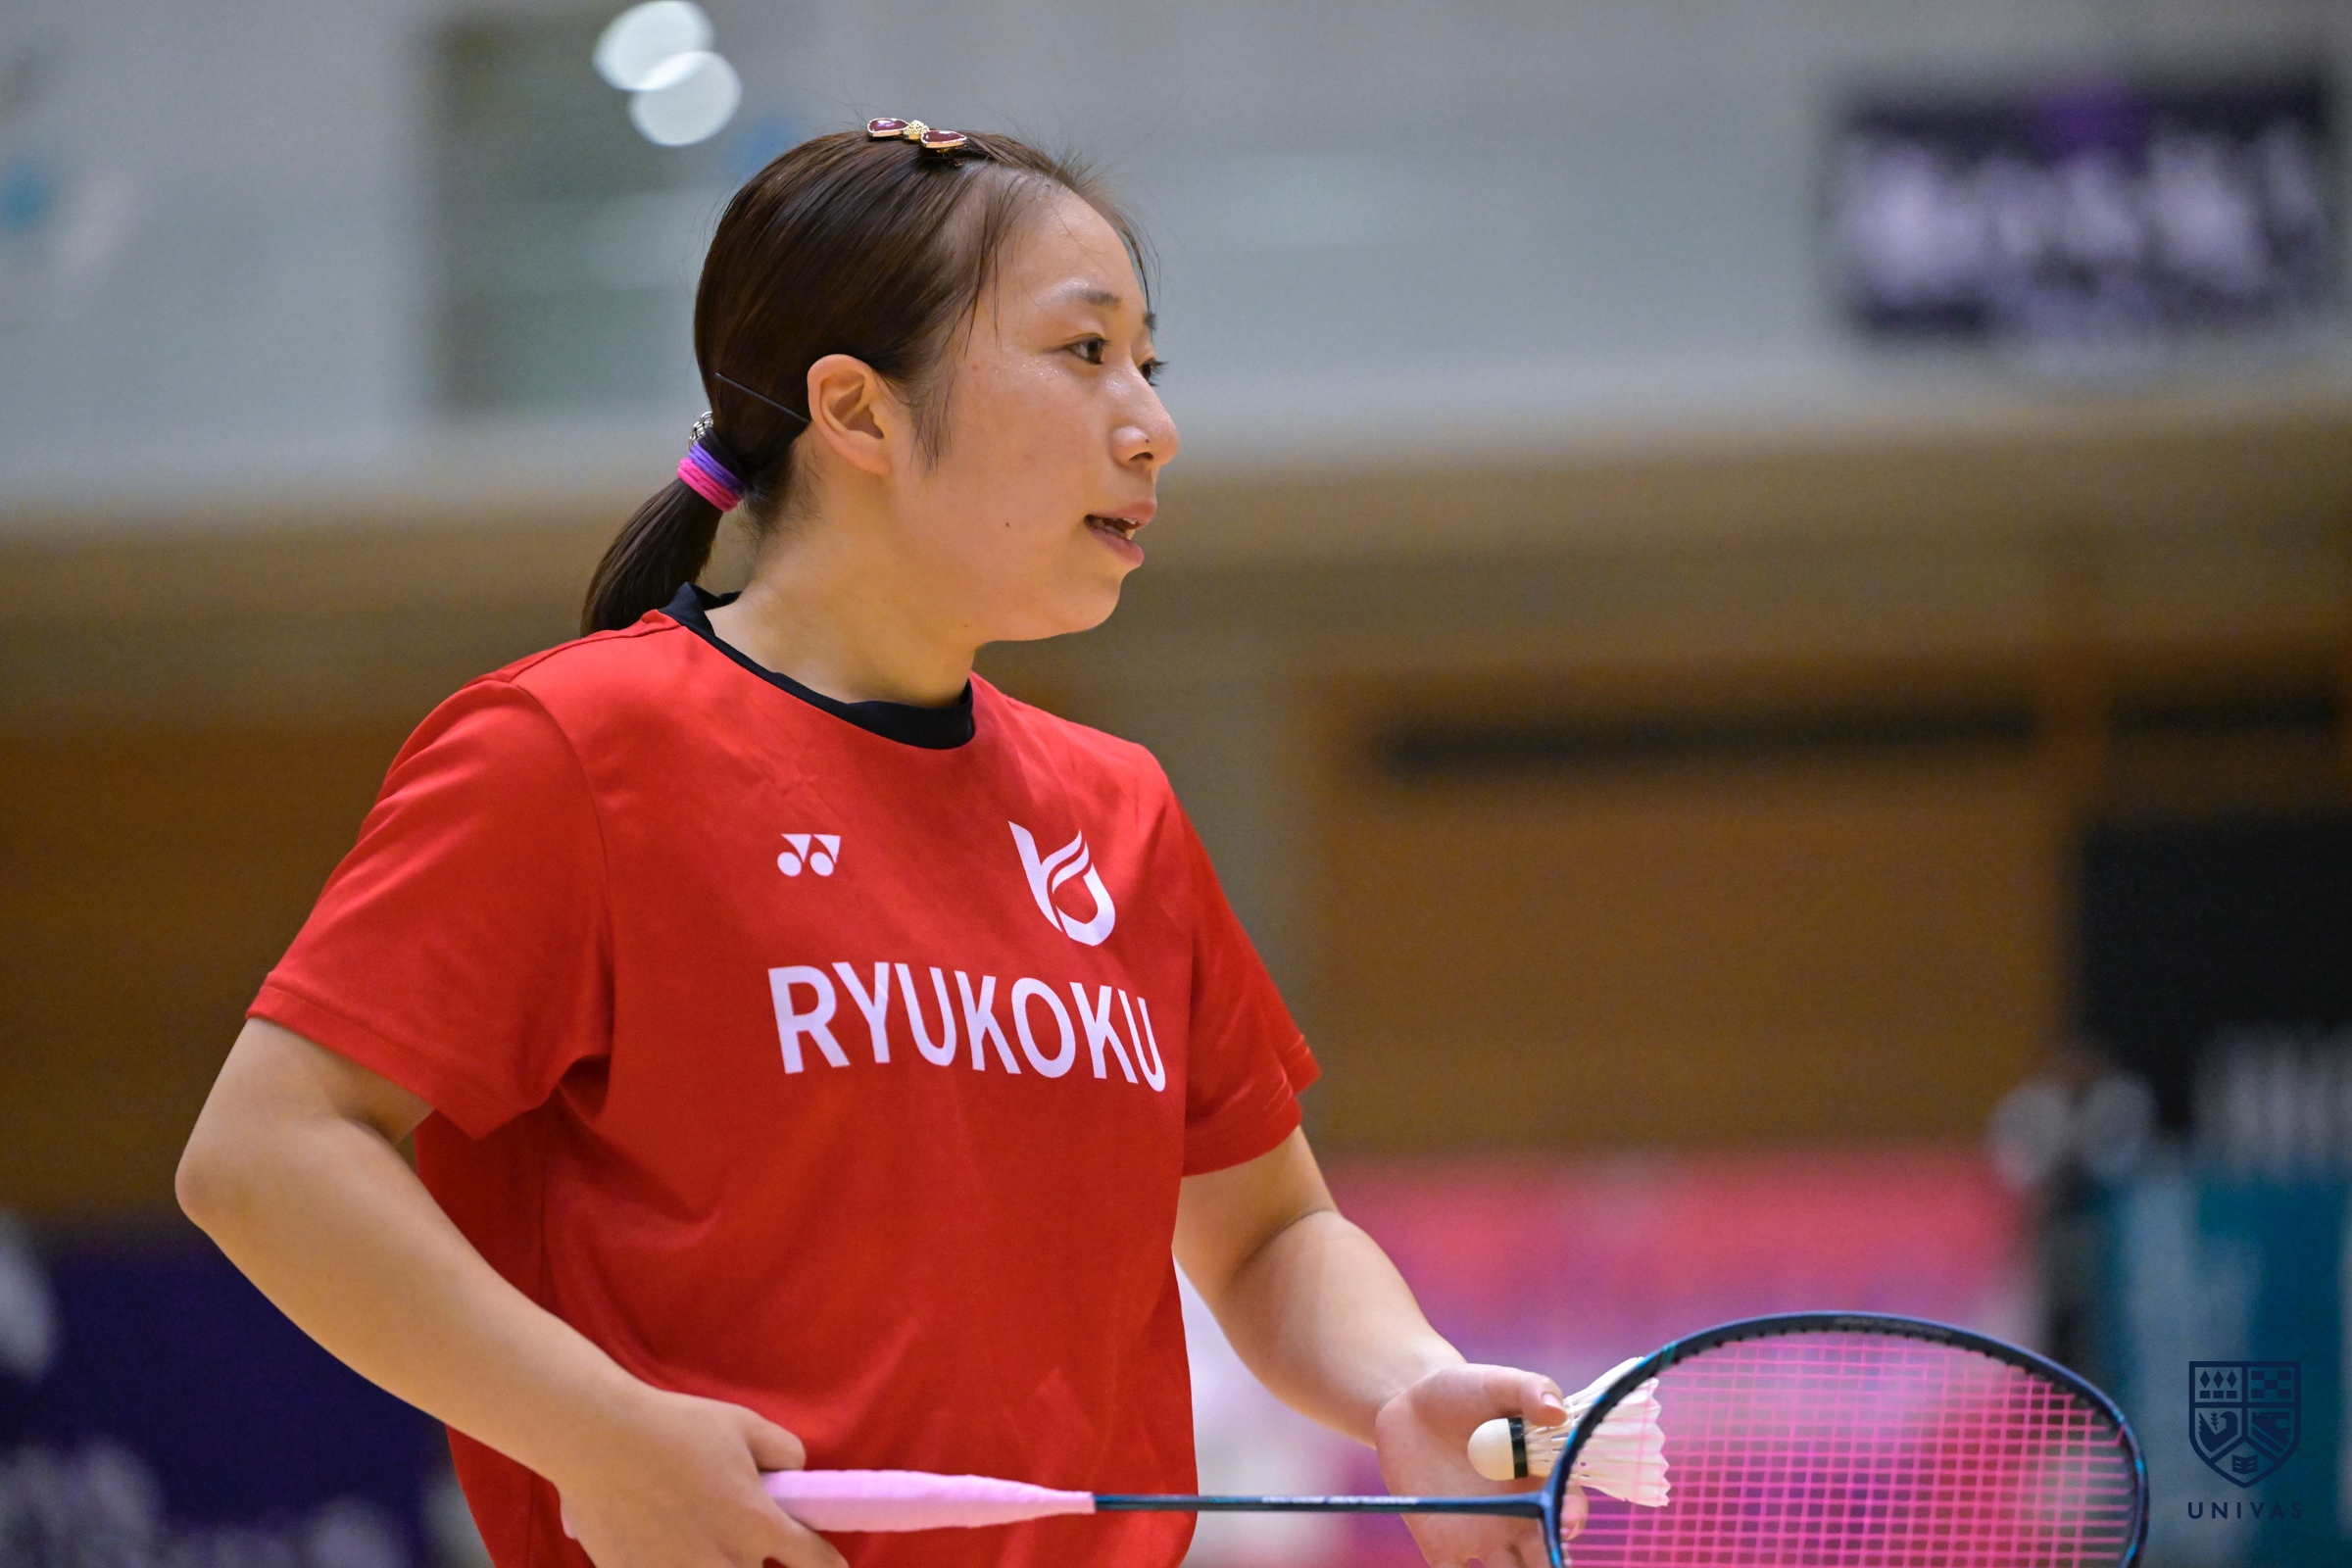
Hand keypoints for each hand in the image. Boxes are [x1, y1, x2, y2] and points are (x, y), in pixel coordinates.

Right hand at [551, 1385, 845, 1567]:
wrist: (599, 1440)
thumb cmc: (675, 1427)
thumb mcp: (745, 1425)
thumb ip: (785, 1452)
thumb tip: (795, 1476)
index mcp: (755, 1522)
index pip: (812, 1560)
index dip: (828, 1564)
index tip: (834, 1567)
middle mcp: (723, 1560)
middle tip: (757, 1552)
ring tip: (713, 1551)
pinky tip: (673, 1553)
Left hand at [1373, 1364, 1587, 1567]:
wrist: (1409, 1404)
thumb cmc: (1463, 1390)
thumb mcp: (1496, 1382)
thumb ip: (1529, 1389)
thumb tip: (1557, 1412)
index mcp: (1539, 1482)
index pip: (1567, 1510)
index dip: (1571, 1519)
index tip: (1565, 1521)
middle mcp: (1518, 1517)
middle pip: (1543, 1558)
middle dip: (1550, 1567)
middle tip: (1545, 1565)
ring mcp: (1482, 1535)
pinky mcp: (1442, 1544)